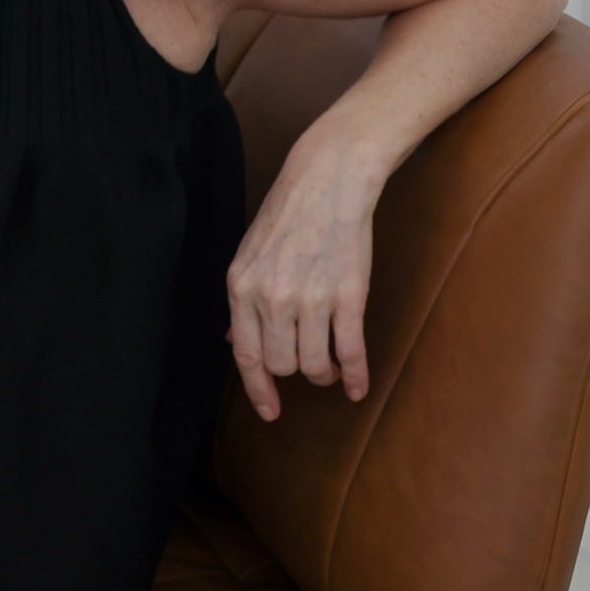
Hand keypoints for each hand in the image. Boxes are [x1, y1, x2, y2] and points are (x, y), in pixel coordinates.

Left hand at [224, 136, 379, 420]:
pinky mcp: (349, 296)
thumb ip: (243, 301)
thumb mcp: (249, 254)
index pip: (247, 356)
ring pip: (314, 365)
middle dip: (296, 371)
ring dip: (323, 372)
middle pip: (282, 365)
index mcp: (242, 287)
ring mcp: (311, 299)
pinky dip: (356, 377)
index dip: (259, 390)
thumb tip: (232, 342)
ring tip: (328, 364)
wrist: (329, 180)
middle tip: (308, 363)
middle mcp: (272, 297)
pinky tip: (357, 388)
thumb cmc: (287, 214)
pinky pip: (350, 352)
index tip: (270, 411)